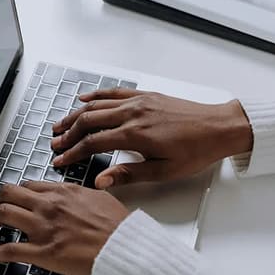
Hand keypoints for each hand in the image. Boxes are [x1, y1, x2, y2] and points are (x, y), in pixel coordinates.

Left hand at [0, 181, 128, 274]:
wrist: (123, 246)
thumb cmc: (116, 225)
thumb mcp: (99, 197)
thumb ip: (80, 193)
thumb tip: (74, 195)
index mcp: (62, 192)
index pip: (28, 185)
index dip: (17, 193)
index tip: (15, 200)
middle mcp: (48, 205)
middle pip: (9, 194)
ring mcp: (43, 228)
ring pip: (3, 215)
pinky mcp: (42, 252)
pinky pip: (8, 250)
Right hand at [51, 89, 252, 187]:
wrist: (219, 127)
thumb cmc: (196, 151)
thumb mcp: (163, 171)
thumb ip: (128, 174)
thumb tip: (101, 181)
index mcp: (135, 135)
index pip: (92, 143)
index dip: (72, 153)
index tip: (60, 160)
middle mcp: (132, 114)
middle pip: (88, 121)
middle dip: (68, 133)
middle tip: (55, 144)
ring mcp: (137, 101)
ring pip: (96, 105)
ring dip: (75, 115)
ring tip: (60, 124)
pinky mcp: (144, 95)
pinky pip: (113, 92)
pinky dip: (95, 95)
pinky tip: (83, 98)